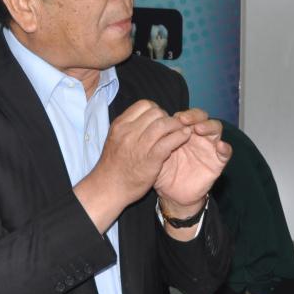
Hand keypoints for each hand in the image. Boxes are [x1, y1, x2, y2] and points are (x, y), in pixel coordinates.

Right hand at [74, 100, 192, 232]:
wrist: (108, 188)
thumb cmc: (113, 166)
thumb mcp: (115, 139)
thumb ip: (129, 127)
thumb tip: (146, 118)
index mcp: (120, 125)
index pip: (144, 104)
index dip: (156, 109)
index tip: (160, 119)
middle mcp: (128, 132)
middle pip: (156, 112)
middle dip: (168, 117)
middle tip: (172, 126)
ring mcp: (140, 145)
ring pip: (164, 124)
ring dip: (177, 125)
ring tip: (182, 130)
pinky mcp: (151, 159)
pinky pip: (170, 141)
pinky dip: (180, 137)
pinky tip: (185, 137)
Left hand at [154, 109, 230, 215]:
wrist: (172, 194)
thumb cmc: (164, 172)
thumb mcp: (156, 155)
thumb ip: (155, 142)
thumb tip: (149, 125)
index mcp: (183, 131)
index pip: (187, 115)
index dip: (181, 114)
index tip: (171, 117)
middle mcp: (198, 136)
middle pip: (202, 117)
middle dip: (194, 115)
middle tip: (183, 120)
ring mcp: (209, 147)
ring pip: (216, 128)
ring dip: (209, 126)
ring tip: (199, 129)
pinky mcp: (217, 162)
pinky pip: (226, 153)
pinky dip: (225, 148)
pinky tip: (220, 146)